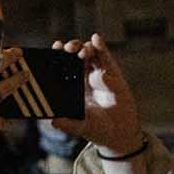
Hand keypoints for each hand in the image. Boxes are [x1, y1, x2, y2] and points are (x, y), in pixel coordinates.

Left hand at [46, 33, 142, 158]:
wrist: (120, 134)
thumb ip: (68, 125)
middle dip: (71, 48)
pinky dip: (101, 47)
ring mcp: (99, 75)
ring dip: (84, 47)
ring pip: (90, 54)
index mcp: (73, 87)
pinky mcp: (114, 75)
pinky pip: (106, 58)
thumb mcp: (81, 127)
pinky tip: (96, 39)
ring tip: (82, 51)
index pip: (63, 67)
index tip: (55, 48)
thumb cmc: (98, 130)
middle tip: (67, 48)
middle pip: (75, 56)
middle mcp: (85, 78)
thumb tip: (54, 122)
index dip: (58, 56)